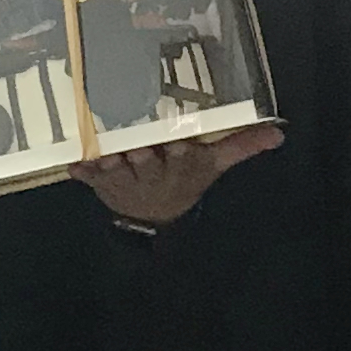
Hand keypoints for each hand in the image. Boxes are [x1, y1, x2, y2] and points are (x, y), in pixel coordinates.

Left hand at [74, 123, 284, 226]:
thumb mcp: (214, 164)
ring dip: (109, 165)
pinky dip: (81, 173)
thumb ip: (241, 145)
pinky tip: (72, 166)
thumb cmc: (185, 179)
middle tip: (136, 145)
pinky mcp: (101, 182)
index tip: (179, 144)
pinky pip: (89, 178)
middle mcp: (152, 172)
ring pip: (116, 170)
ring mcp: (125, 179)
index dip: (179, 152)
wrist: (156, 217)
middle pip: (146, 161)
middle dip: (141, 154)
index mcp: (179, 165)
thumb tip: (278, 133)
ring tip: (103, 156)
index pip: (182, 156)